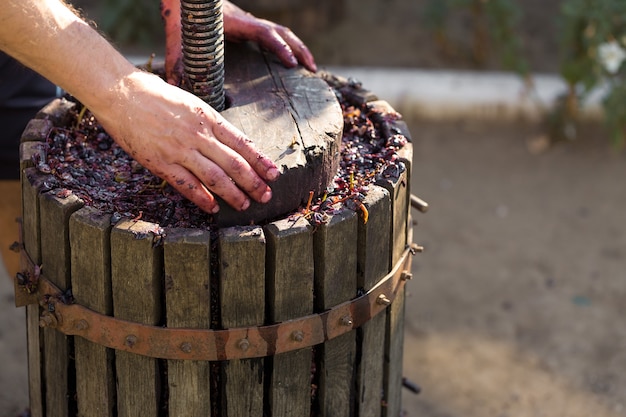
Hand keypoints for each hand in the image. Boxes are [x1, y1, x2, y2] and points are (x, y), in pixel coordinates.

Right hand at [94, 70, 279, 213]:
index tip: (274, 173)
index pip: (242, 143)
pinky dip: (202, 198)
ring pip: (215, 177)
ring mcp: (179, 150)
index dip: (260, 161)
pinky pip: (186, 185)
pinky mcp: (160, 162)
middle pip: (234, 163)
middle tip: (266, 195)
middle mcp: (198, 134)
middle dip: (253, 182)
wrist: (120, 92)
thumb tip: (229, 142)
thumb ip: (209, 123)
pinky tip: (213, 208)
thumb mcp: (191, 102)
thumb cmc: (155, 95)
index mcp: (208, 117)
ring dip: (233, 194)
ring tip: (245, 204)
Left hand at [161, 0, 316, 84]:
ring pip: (282, 33)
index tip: (292, 63)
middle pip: (282, 32)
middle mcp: (247, 22)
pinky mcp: (248, 28)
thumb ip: (177, 61)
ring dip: (298, 48)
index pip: (265, 33)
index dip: (279, 47)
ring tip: (310, 67)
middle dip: (300, 50)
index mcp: (236, 24)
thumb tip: (175, 85)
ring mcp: (250, 24)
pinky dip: (287, 47)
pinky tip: (291, 62)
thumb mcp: (178, 38)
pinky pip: (274, 36)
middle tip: (313, 69)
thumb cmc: (182, 16)